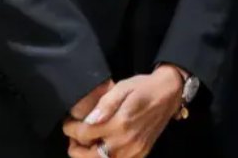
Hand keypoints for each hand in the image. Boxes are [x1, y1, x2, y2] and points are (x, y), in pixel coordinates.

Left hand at [63, 66, 183, 157]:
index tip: (68, 123)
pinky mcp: (141, 154)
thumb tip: (89, 120)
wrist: (169, 94)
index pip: (85, 134)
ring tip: (86, 143)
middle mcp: (126, 142)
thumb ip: (105, 104)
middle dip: (76, 147)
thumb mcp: (123, 87)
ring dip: (89, 155)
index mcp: (120, 123)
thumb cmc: (143, 87)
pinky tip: (102, 147)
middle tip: (74, 136)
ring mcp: (134, 151)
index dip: (71, 129)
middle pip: (90, 156)